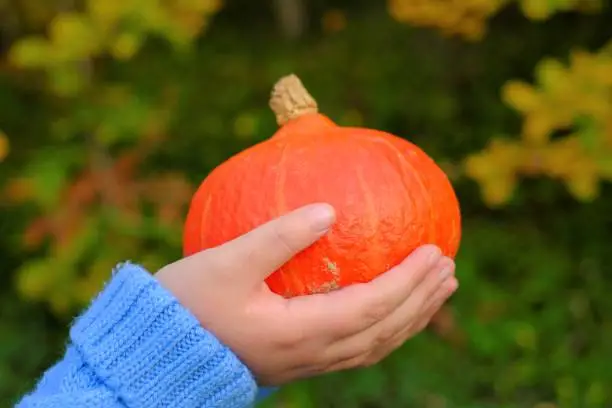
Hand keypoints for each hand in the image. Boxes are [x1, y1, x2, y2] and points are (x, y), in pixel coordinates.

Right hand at [156, 203, 456, 384]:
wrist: (159, 352)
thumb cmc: (186, 304)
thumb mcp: (226, 263)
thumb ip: (278, 237)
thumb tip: (328, 210)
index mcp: (299, 333)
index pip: (372, 308)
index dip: (408, 282)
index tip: (436, 252)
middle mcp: (311, 354)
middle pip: (384, 332)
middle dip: (422, 301)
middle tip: (450, 269)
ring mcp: (306, 363)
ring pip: (374, 346)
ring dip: (410, 318)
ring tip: (436, 293)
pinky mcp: (297, 361)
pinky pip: (356, 348)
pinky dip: (384, 328)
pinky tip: (387, 310)